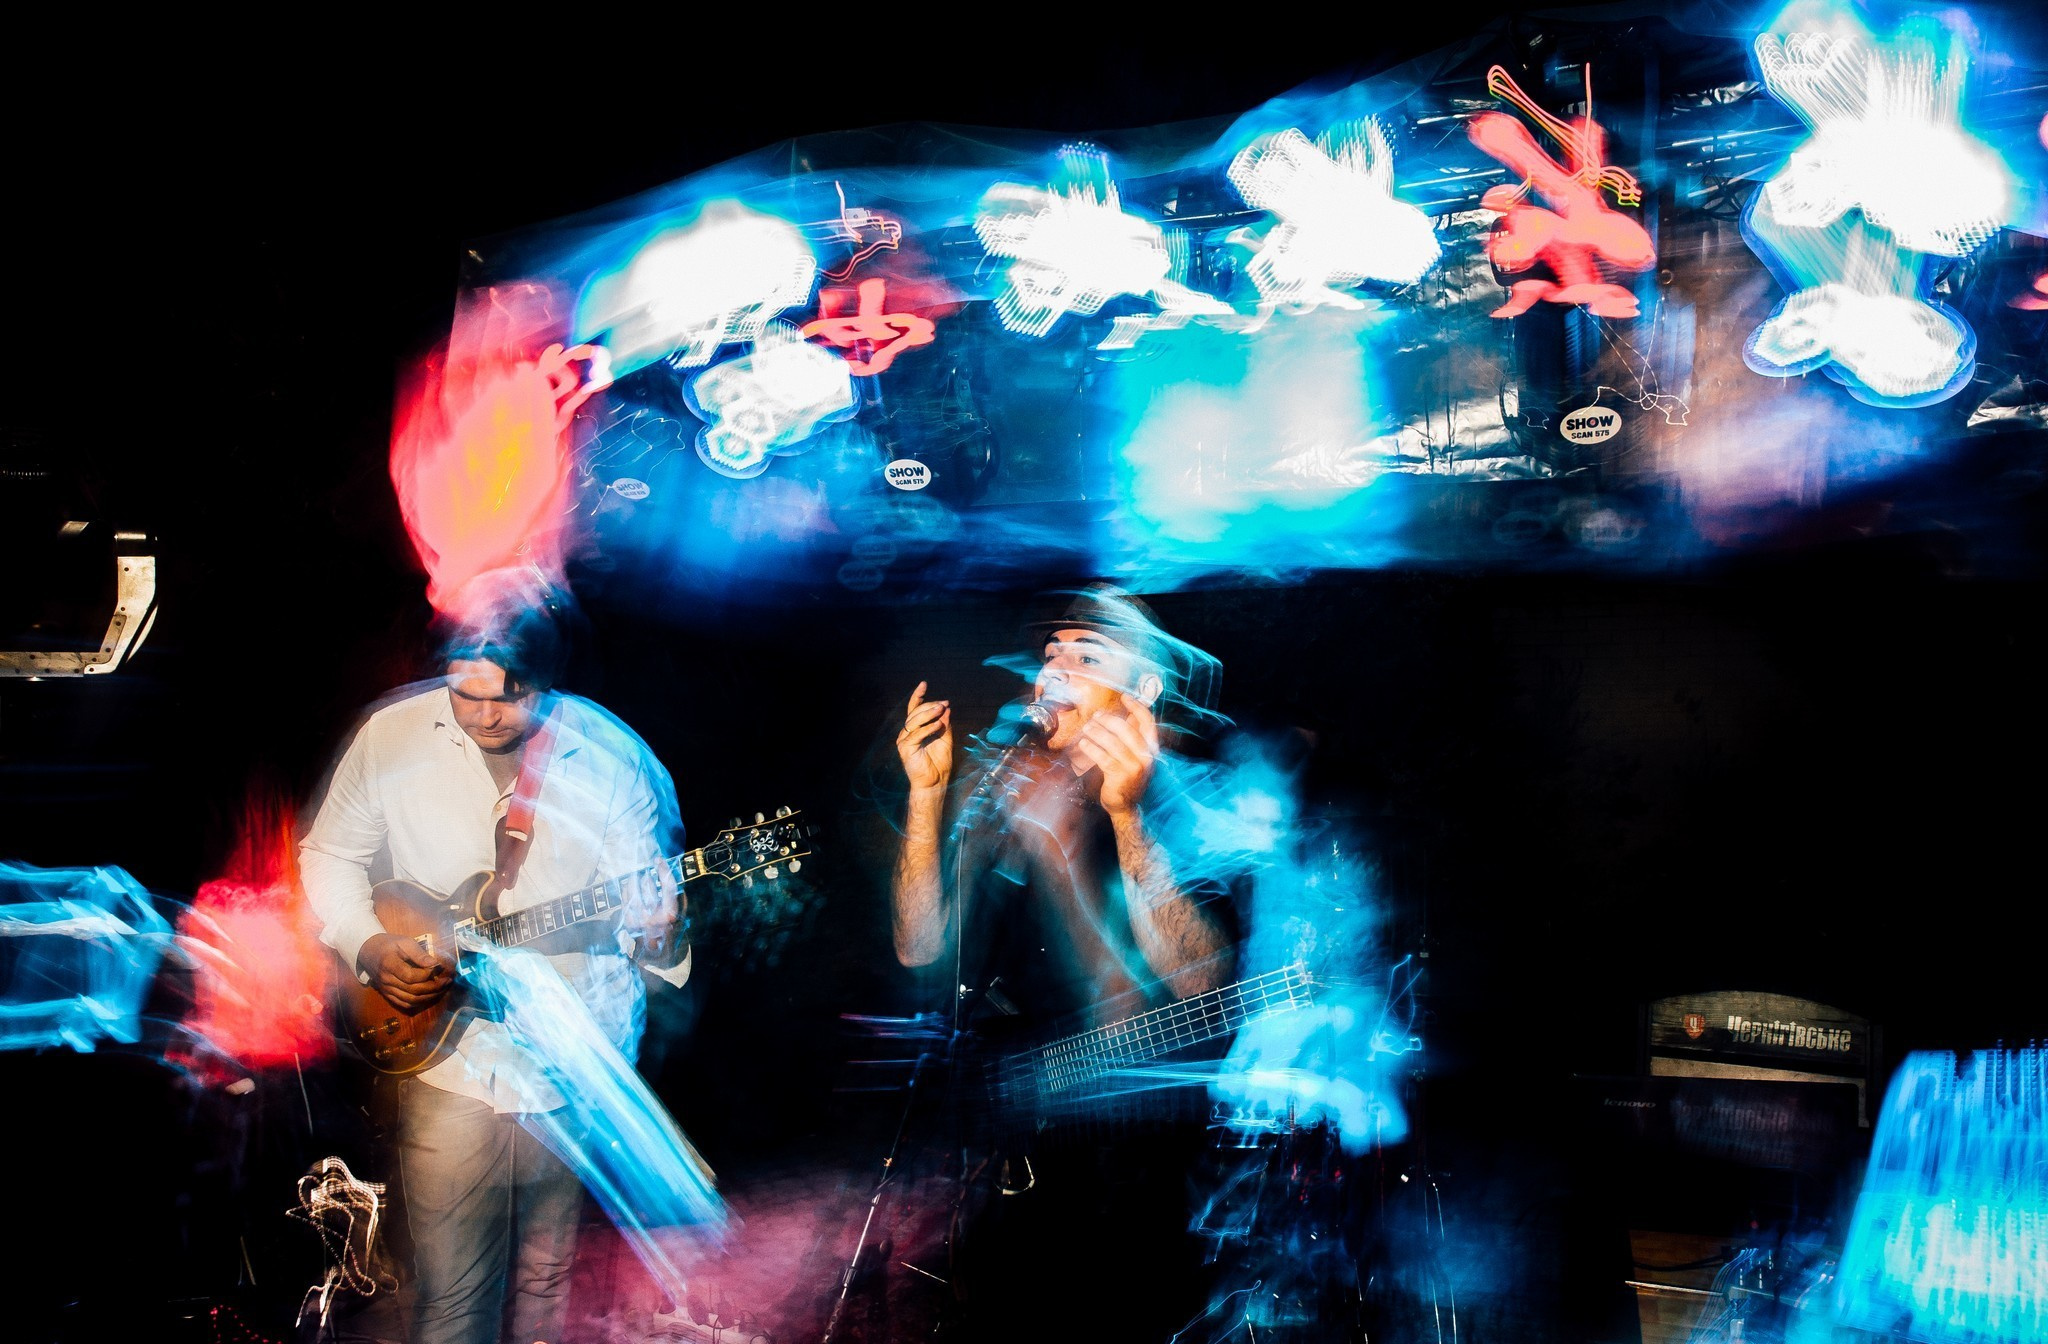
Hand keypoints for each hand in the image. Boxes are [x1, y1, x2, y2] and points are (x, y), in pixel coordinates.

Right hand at [358, 932, 453, 1013]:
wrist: (368, 951)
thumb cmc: (389, 944)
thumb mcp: (404, 942)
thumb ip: (419, 954)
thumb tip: (435, 964)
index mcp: (389, 964)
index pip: (411, 976)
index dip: (428, 975)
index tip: (440, 968)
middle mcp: (386, 980)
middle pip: (413, 991)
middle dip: (433, 988)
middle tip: (447, 981)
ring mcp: (386, 989)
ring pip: (410, 1000)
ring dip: (429, 997)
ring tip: (442, 989)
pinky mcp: (387, 994)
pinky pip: (404, 1004)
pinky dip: (418, 1003)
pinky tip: (429, 996)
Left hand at [621, 864, 682, 963]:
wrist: (656, 951)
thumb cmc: (670, 928)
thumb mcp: (680, 913)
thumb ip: (675, 895)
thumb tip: (665, 872)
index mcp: (670, 913)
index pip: (667, 885)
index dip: (663, 869)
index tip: (658, 859)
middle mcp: (654, 917)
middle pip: (648, 885)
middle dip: (647, 873)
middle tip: (646, 868)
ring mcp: (639, 920)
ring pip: (634, 890)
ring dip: (634, 878)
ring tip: (637, 874)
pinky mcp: (628, 922)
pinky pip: (625, 899)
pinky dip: (626, 889)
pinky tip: (630, 885)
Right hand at [896, 681, 952, 792]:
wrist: (934, 782)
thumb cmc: (939, 763)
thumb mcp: (946, 739)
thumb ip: (945, 725)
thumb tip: (947, 709)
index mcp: (915, 729)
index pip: (914, 709)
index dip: (918, 696)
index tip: (924, 684)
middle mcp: (907, 733)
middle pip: (915, 712)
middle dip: (930, 705)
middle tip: (944, 703)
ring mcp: (904, 740)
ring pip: (914, 721)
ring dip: (928, 713)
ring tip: (941, 708)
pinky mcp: (905, 748)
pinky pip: (916, 734)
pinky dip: (928, 728)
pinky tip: (938, 725)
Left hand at [1073, 694, 1158, 814]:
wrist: (1127, 806)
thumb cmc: (1128, 778)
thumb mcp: (1137, 757)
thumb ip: (1134, 738)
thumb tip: (1129, 714)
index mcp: (1152, 749)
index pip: (1148, 722)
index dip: (1137, 707)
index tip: (1125, 697)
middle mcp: (1146, 757)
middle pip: (1126, 729)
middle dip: (1109, 720)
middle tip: (1096, 716)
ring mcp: (1134, 767)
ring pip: (1112, 742)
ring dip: (1097, 732)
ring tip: (1087, 727)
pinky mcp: (1120, 775)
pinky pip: (1103, 756)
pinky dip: (1091, 748)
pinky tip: (1084, 743)